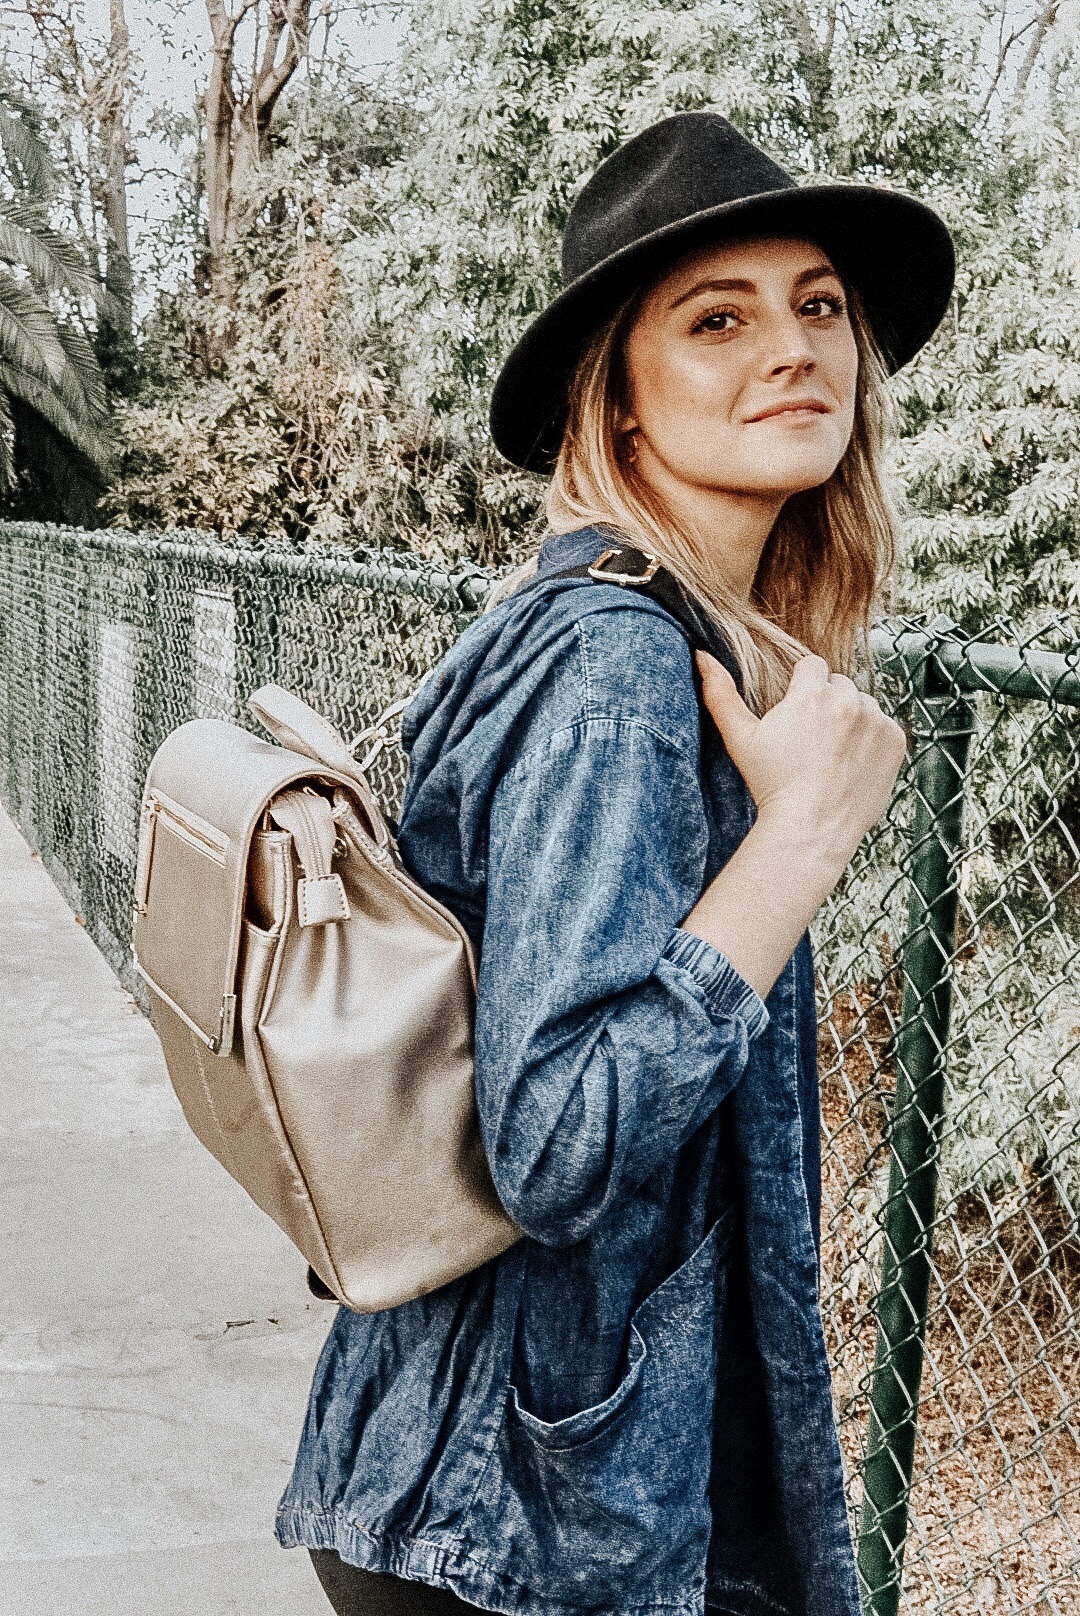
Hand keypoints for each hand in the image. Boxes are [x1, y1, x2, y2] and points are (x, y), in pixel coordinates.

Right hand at [695, 649, 907, 873]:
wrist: (812, 828)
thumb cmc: (771, 784)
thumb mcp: (740, 739)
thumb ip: (720, 694)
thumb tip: (702, 655)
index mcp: (811, 694)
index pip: (812, 665)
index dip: (802, 689)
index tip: (797, 717)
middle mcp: (848, 700)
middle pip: (839, 684)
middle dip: (827, 704)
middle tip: (812, 741)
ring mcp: (875, 721)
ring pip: (863, 704)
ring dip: (851, 719)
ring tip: (832, 754)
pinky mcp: (894, 741)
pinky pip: (883, 726)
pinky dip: (871, 740)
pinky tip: (852, 763)